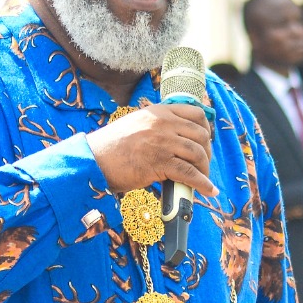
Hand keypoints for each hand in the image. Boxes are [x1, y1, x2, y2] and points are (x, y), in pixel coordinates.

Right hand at [88, 104, 215, 196]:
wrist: (93, 159)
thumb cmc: (111, 147)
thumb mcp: (136, 124)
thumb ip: (156, 126)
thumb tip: (175, 139)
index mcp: (158, 112)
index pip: (196, 113)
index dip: (206, 129)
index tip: (205, 141)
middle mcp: (163, 123)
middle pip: (201, 135)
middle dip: (207, 152)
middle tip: (203, 164)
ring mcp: (162, 142)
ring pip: (197, 153)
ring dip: (204, 169)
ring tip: (203, 178)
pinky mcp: (160, 162)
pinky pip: (189, 173)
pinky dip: (203, 183)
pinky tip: (209, 190)